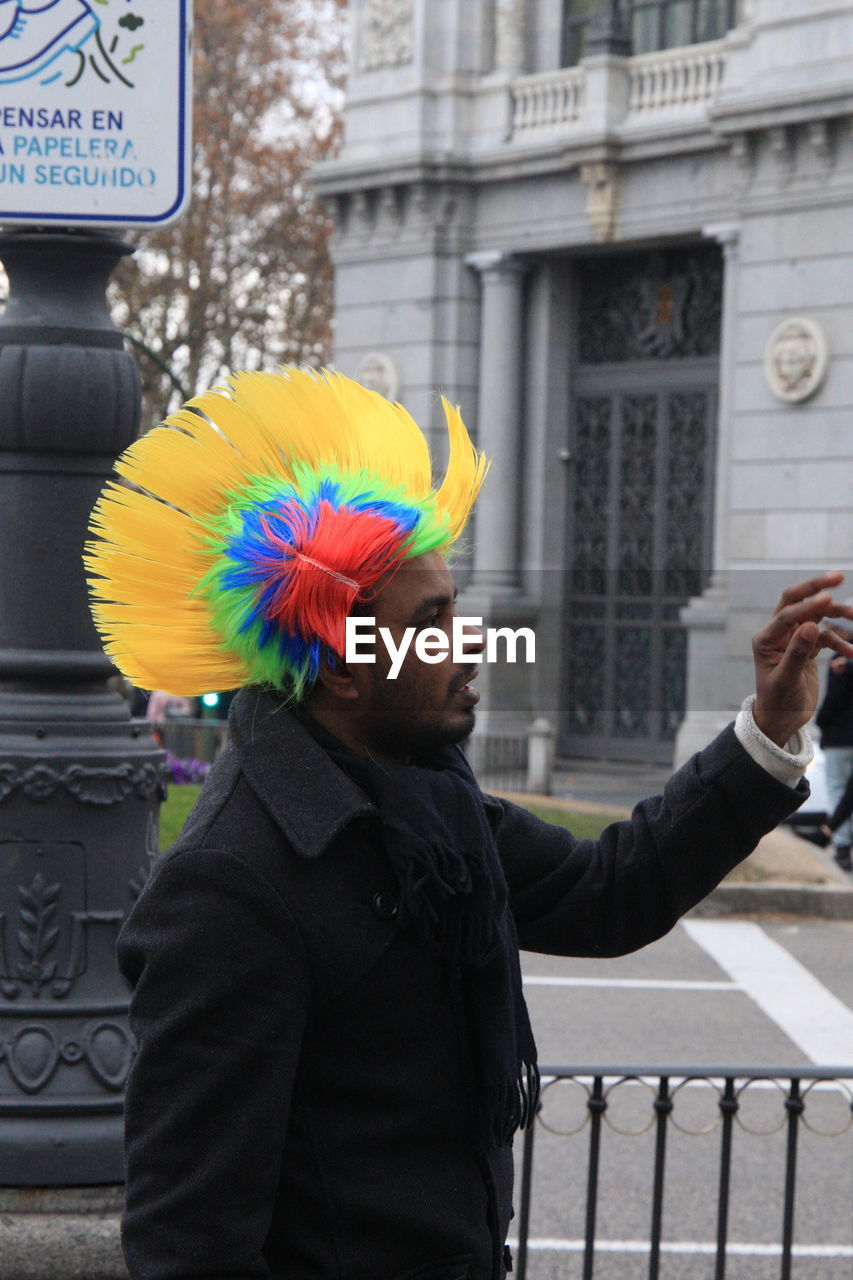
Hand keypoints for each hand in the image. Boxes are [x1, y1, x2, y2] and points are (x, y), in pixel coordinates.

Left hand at [752, 572, 852, 746]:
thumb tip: (810, 625)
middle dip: (817, 589)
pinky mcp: (807, 647)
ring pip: (817, 618)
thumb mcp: (786, 679)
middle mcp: (778, 634)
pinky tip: (852, 653)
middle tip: (839, 577)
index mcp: (766, 639)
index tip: (830, 598)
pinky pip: (827, 636)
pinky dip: (840, 642)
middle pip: (798, 603)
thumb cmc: (778, 701)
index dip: (808, 605)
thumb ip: (797, 653)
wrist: (781, 719)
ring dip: (837, 616)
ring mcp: (793, 639)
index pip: (787, 613)